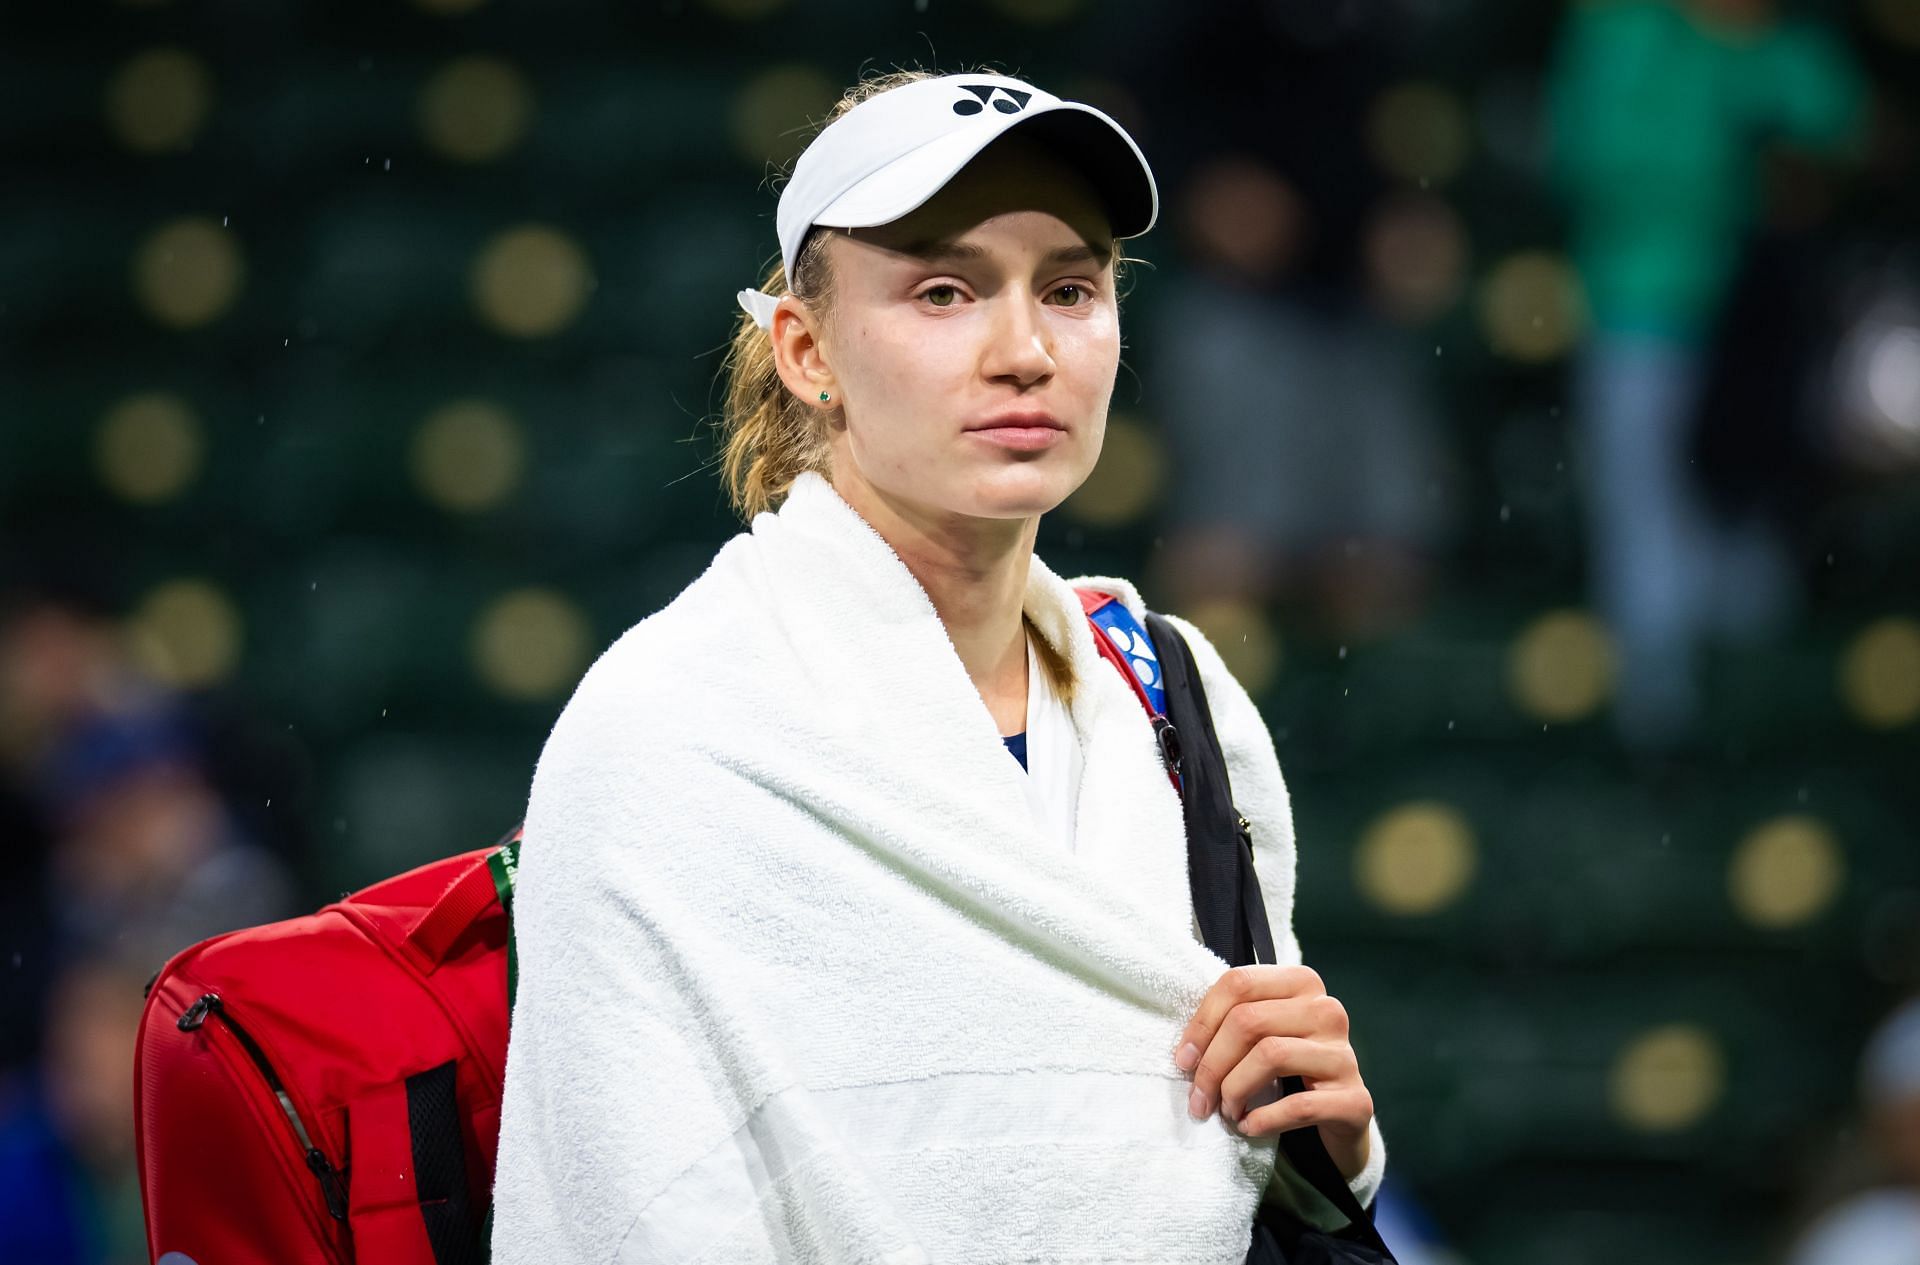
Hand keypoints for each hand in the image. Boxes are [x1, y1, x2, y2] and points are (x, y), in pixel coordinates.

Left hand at [1171, 965, 1373, 1181]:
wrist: (1337, 1115)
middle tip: (1199, 1099)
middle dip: (1213, 1064)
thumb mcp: (1260, 1035)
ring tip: (1226, 1112)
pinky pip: (1299, 1104)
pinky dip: (1264, 1119)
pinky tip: (1249, 1127)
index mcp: (1302, 983)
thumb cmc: (1286, 1069)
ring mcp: (1345, 1054)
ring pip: (1271, 1054)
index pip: (1239, 983)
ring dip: (1235, 1090)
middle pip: (1249, 1021)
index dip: (1202, 1022)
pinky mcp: (1356, 1099)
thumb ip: (1230, 1024)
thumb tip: (1185, 1054)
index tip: (1184, 1060)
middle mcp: (1328, 1010)